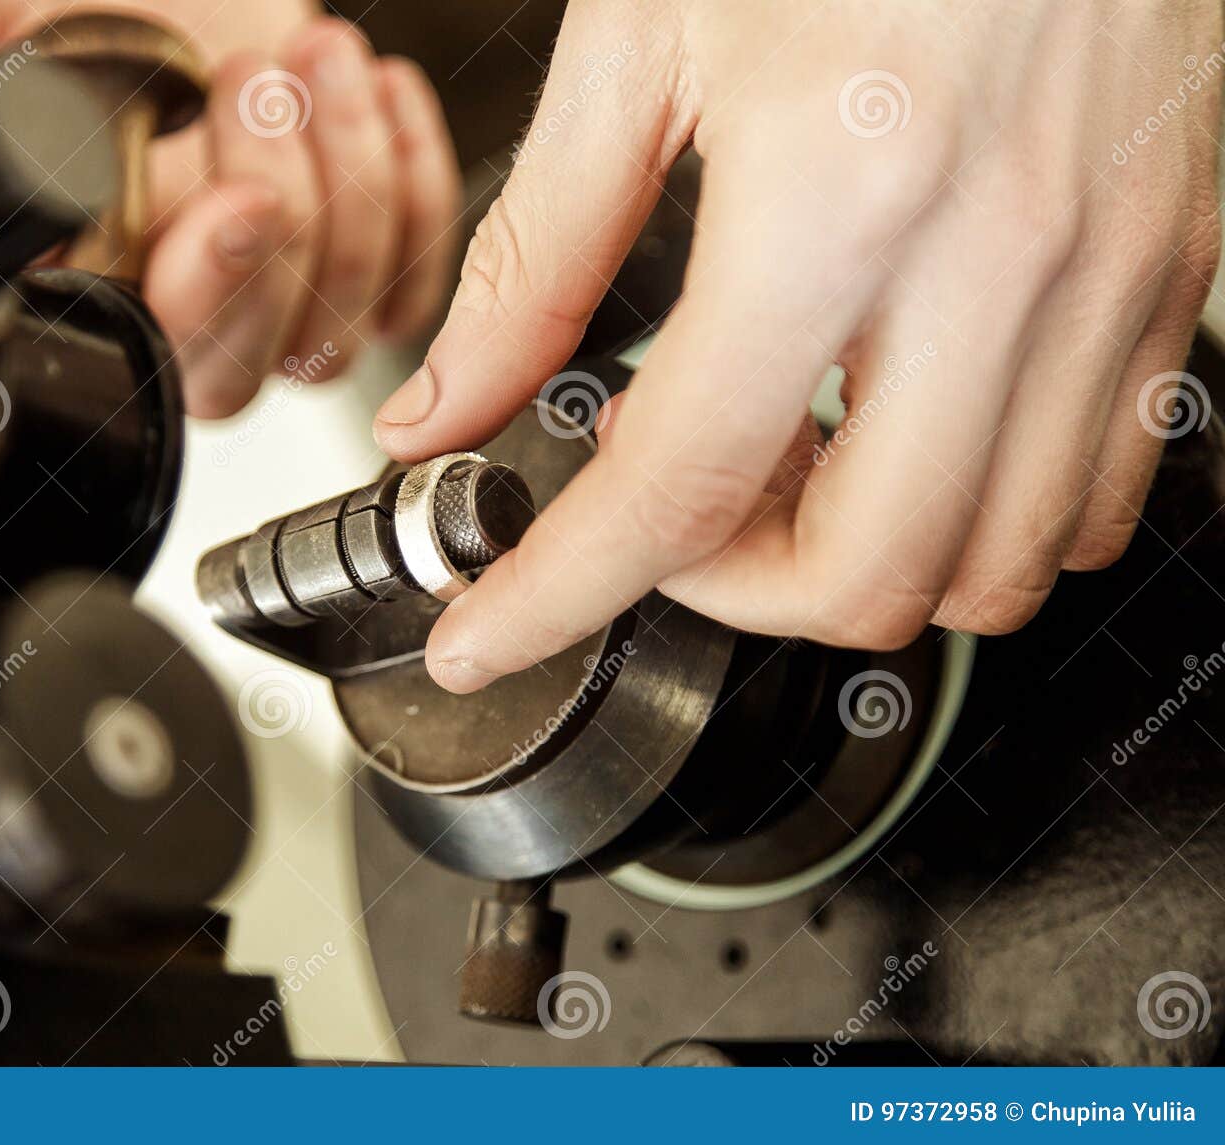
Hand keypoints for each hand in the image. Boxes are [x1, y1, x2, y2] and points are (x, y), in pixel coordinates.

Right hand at [0, 1, 460, 416]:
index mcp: (70, 274)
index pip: (147, 354)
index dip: (203, 294)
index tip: (236, 199)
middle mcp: (167, 298)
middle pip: (249, 364)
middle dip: (283, 221)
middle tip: (253, 80)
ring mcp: (261, 282)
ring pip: (340, 325)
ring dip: (351, 180)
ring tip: (309, 52)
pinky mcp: (344, 247)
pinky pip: (409, 289)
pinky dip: (416, 189)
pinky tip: (373, 91)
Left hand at [374, 0, 1223, 692]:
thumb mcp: (643, 43)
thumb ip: (537, 258)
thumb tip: (444, 409)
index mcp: (838, 188)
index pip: (675, 485)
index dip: (556, 597)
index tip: (490, 635)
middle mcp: (996, 254)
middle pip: (863, 578)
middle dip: (729, 591)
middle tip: (667, 516)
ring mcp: (1106, 275)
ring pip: (993, 569)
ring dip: (859, 568)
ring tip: (785, 470)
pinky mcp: (1170, 273)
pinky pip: (1097, 497)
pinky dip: (981, 523)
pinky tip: (902, 441)